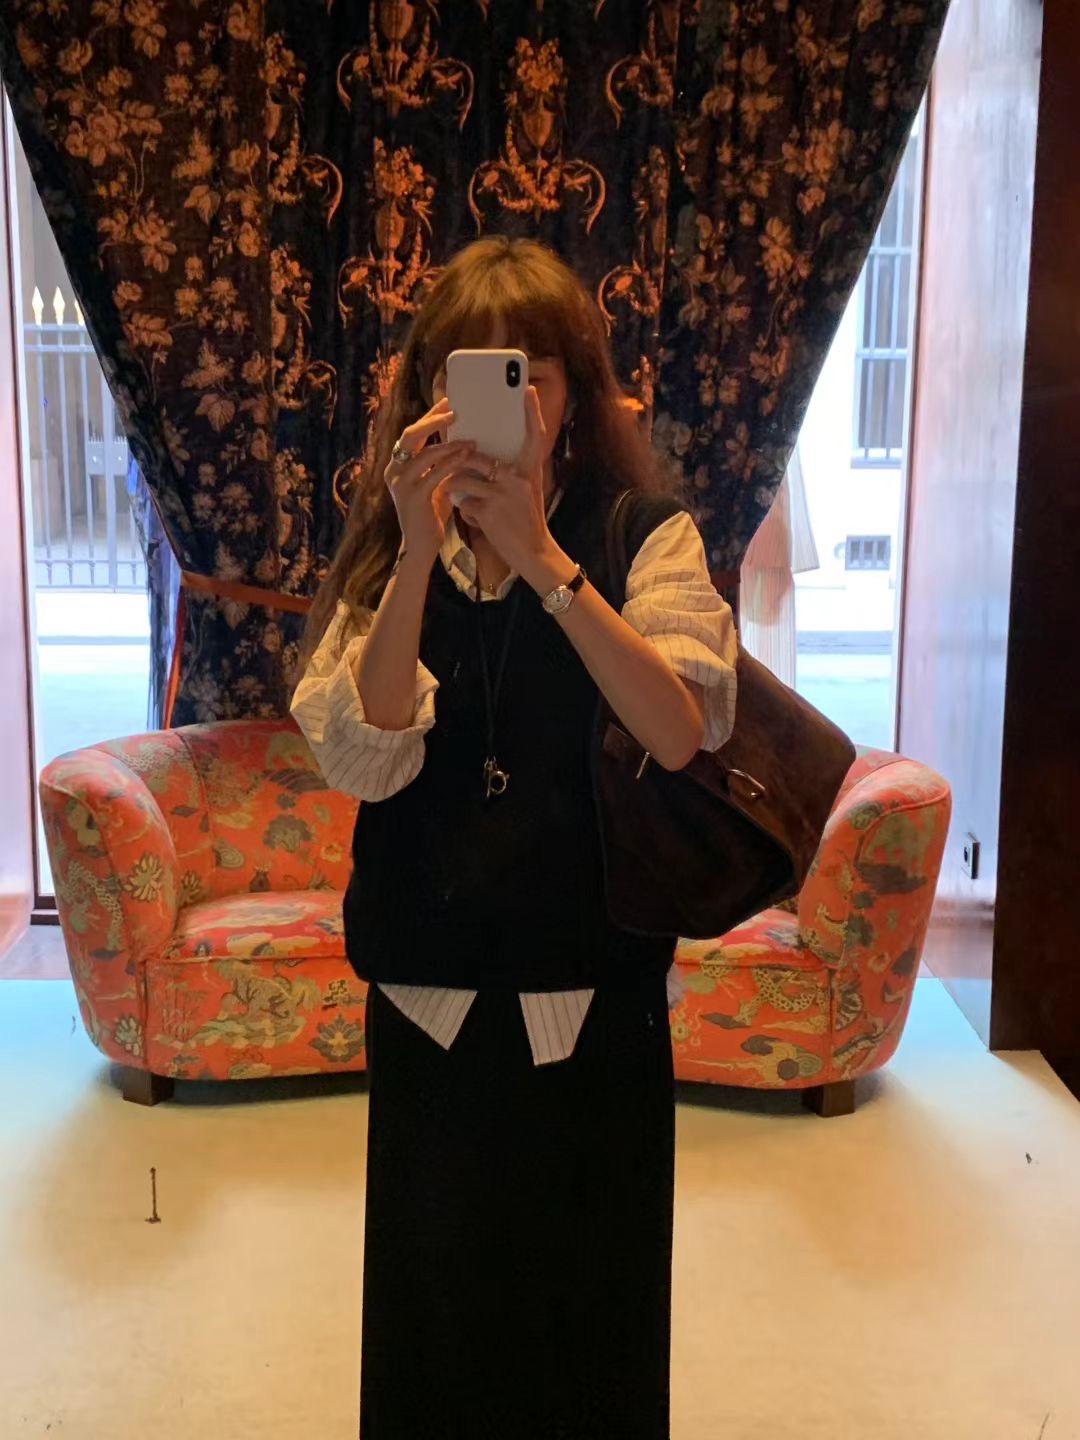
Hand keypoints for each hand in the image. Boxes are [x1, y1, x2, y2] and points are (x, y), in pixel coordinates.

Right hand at [384, 397, 475, 560]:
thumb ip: (438, 464)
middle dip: (434, 421)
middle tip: (455, 411)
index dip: (429, 417)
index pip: (412, 433)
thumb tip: (458, 441)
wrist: (421, 546)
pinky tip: (467, 456)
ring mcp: (401, 483)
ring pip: (425, 452)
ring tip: (470, 439)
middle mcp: (394, 471)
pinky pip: (434, 472)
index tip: (447, 403)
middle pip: (411, 435)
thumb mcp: (433, 484)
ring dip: (450, 443)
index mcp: (397, 465)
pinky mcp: (413, 497)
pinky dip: (452, 462)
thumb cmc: (430, 516)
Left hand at [449, 386, 570, 588]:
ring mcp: (503, 493)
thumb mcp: (524, 491)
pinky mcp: (488, 509)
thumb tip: (478, 455)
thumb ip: (507, 472)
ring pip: (462, 477)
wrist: (532, 553)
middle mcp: (518, 477)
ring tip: (465, 497)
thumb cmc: (525, 520)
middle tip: (451, 466)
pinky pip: (463, 500)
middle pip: (477, 457)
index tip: (528, 390)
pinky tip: (478, 520)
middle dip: (458, 464)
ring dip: (456, 488)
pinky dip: (465, 510)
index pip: (533, 436)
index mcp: (529, 469)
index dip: (531, 413)